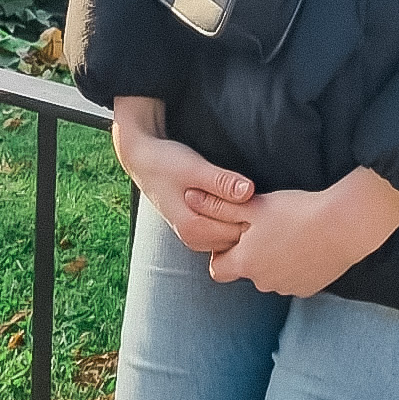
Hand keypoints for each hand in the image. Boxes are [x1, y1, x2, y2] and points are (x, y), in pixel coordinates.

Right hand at [111, 96, 254, 254]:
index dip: (252, 211)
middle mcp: (193, 240)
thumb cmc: (167, 161)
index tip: (255, 189)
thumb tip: (249, 191)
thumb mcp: (195, 168)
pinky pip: (224, 231)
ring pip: (231, 236)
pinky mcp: (197, 229)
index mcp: (193, 229)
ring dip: (241, 217)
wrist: (144, 159)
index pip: (238, 231)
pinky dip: (232, 218)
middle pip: (236, 237)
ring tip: (241, 191)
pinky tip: (233, 199)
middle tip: (253, 190)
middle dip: (248, 217)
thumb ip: (221, 181)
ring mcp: (195, 237)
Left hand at [203, 167, 398, 297]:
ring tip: (290, 231)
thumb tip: (188, 198)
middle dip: (252, 252)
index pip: (218, 268)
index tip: (236, 231)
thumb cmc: (295, 212)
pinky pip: (295, 277)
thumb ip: (219, 205)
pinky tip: (306, 242)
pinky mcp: (309, 288)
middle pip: (248, 270)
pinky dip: (296, 264)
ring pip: (272, 274)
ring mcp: (287, 288)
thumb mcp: (253, 205)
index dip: (223, 250)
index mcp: (246, 263)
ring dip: (275, 258)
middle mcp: (263, 282)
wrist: (342, 227)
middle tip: (267, 225)